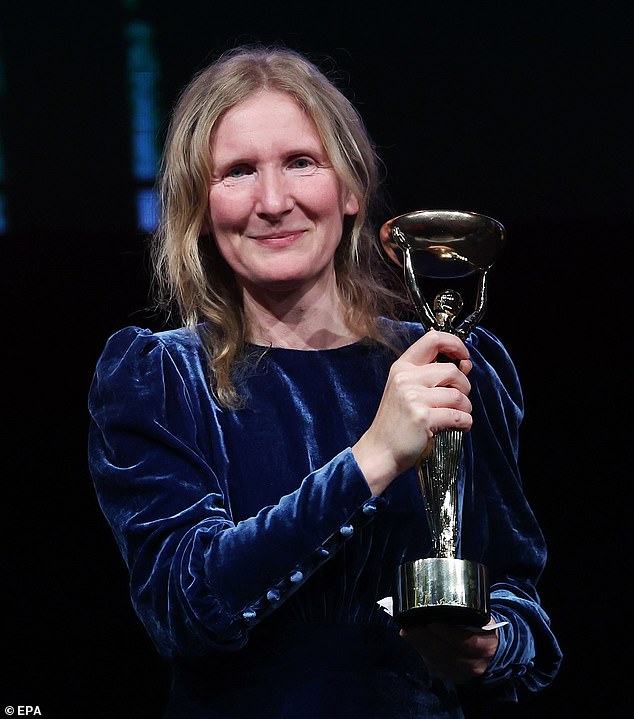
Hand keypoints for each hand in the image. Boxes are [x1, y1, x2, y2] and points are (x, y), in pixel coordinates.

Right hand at [352, 330, 472, 495]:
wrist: (380, 451)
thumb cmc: (396, 423)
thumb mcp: (410, 392)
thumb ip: (436, 375)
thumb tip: (466, 363)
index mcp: (402, 368)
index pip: (433, 339)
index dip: (455, 344)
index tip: (464, 356)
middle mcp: (406, 378)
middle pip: (452, 371)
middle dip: (464, 387)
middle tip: (458, 401)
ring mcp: (413, 398)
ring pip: (459, 395)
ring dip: (465, 409)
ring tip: (456, 417)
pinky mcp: (422, 418)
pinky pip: (459, 416)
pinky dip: (465, 424)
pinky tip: (458, 428)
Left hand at [399, 621, 498, 683]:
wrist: (492, 652)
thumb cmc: (482, 629)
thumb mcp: (481, 619)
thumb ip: (465, 613)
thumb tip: (438, 597)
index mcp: (485, 646)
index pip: (466, 642)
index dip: (447, 633)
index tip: (431, 622)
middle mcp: (474, 664)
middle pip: (446, 654)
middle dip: (424, 639)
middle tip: (409, 626)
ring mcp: (462, 674)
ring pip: (437, 662)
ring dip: (419, 646)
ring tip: (406, 631)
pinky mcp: (451, 678)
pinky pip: (433, 666)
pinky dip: (421, 653)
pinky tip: (413, 641)